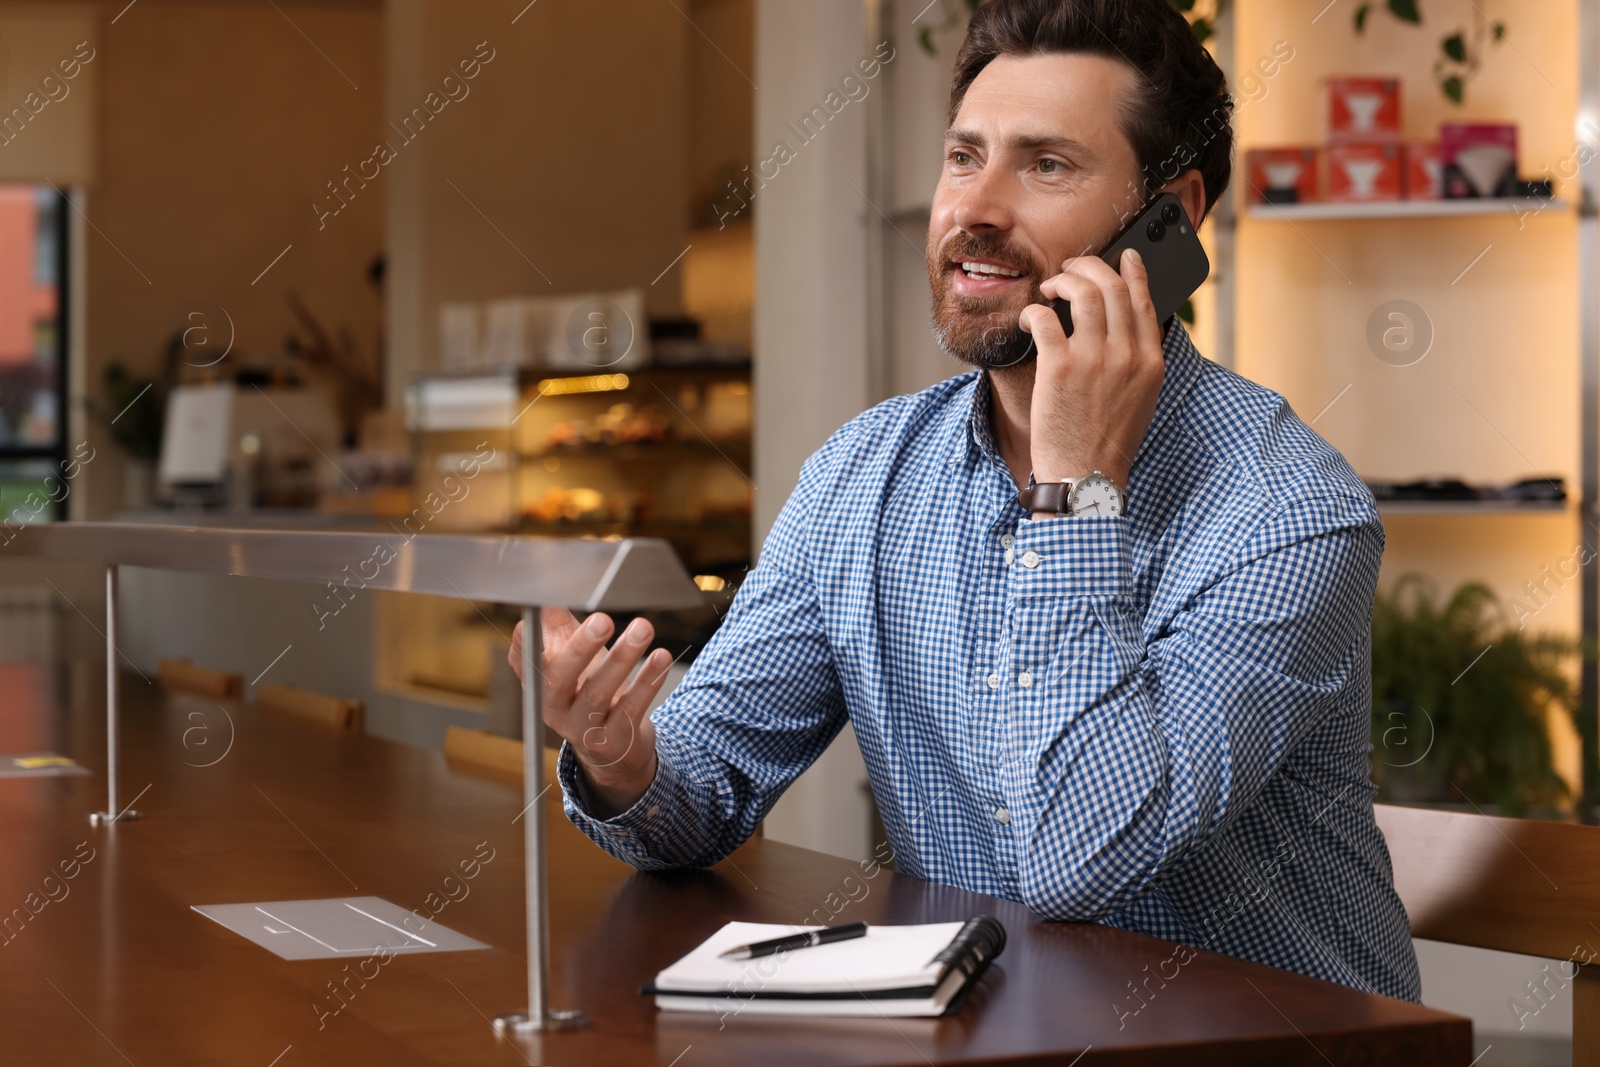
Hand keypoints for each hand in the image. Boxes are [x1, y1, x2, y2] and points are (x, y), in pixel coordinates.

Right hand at [508, 607, 672, 814]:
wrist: (613, 747)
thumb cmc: (588, 688)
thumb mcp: (570, 656)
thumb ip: (557, 624)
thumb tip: (550, 590)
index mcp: (537, 683)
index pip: (522, 660)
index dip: (527, 638)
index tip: (542, 607)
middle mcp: (552, 708)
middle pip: (558, 678)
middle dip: (580, 647)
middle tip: (603, 619)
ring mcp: (581, 728)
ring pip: (597, 693)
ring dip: (622, 658)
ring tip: (643, 628)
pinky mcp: (612, 740)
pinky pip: (630, 709)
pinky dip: (647, 682)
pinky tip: (661, 658)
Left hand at [1017, 247, 1164, 490]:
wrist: (1084, 476)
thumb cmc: (1107, 441)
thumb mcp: (1140, 398)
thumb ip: (1137, 360)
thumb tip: (1125, 326)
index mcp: (1150, 362)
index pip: (1144, 300)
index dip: (1132, 271)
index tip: (1124, 256)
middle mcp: (1127, 355)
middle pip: (1111, 286)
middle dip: (1088, 268)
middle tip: (1070, 270)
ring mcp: (1094, 359)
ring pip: (1082, 292)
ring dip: (1062, 281)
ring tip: (1050, 289)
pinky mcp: (1059, 367)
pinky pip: (1044, 318)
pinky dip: (1033, 311)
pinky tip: (1027, 321)